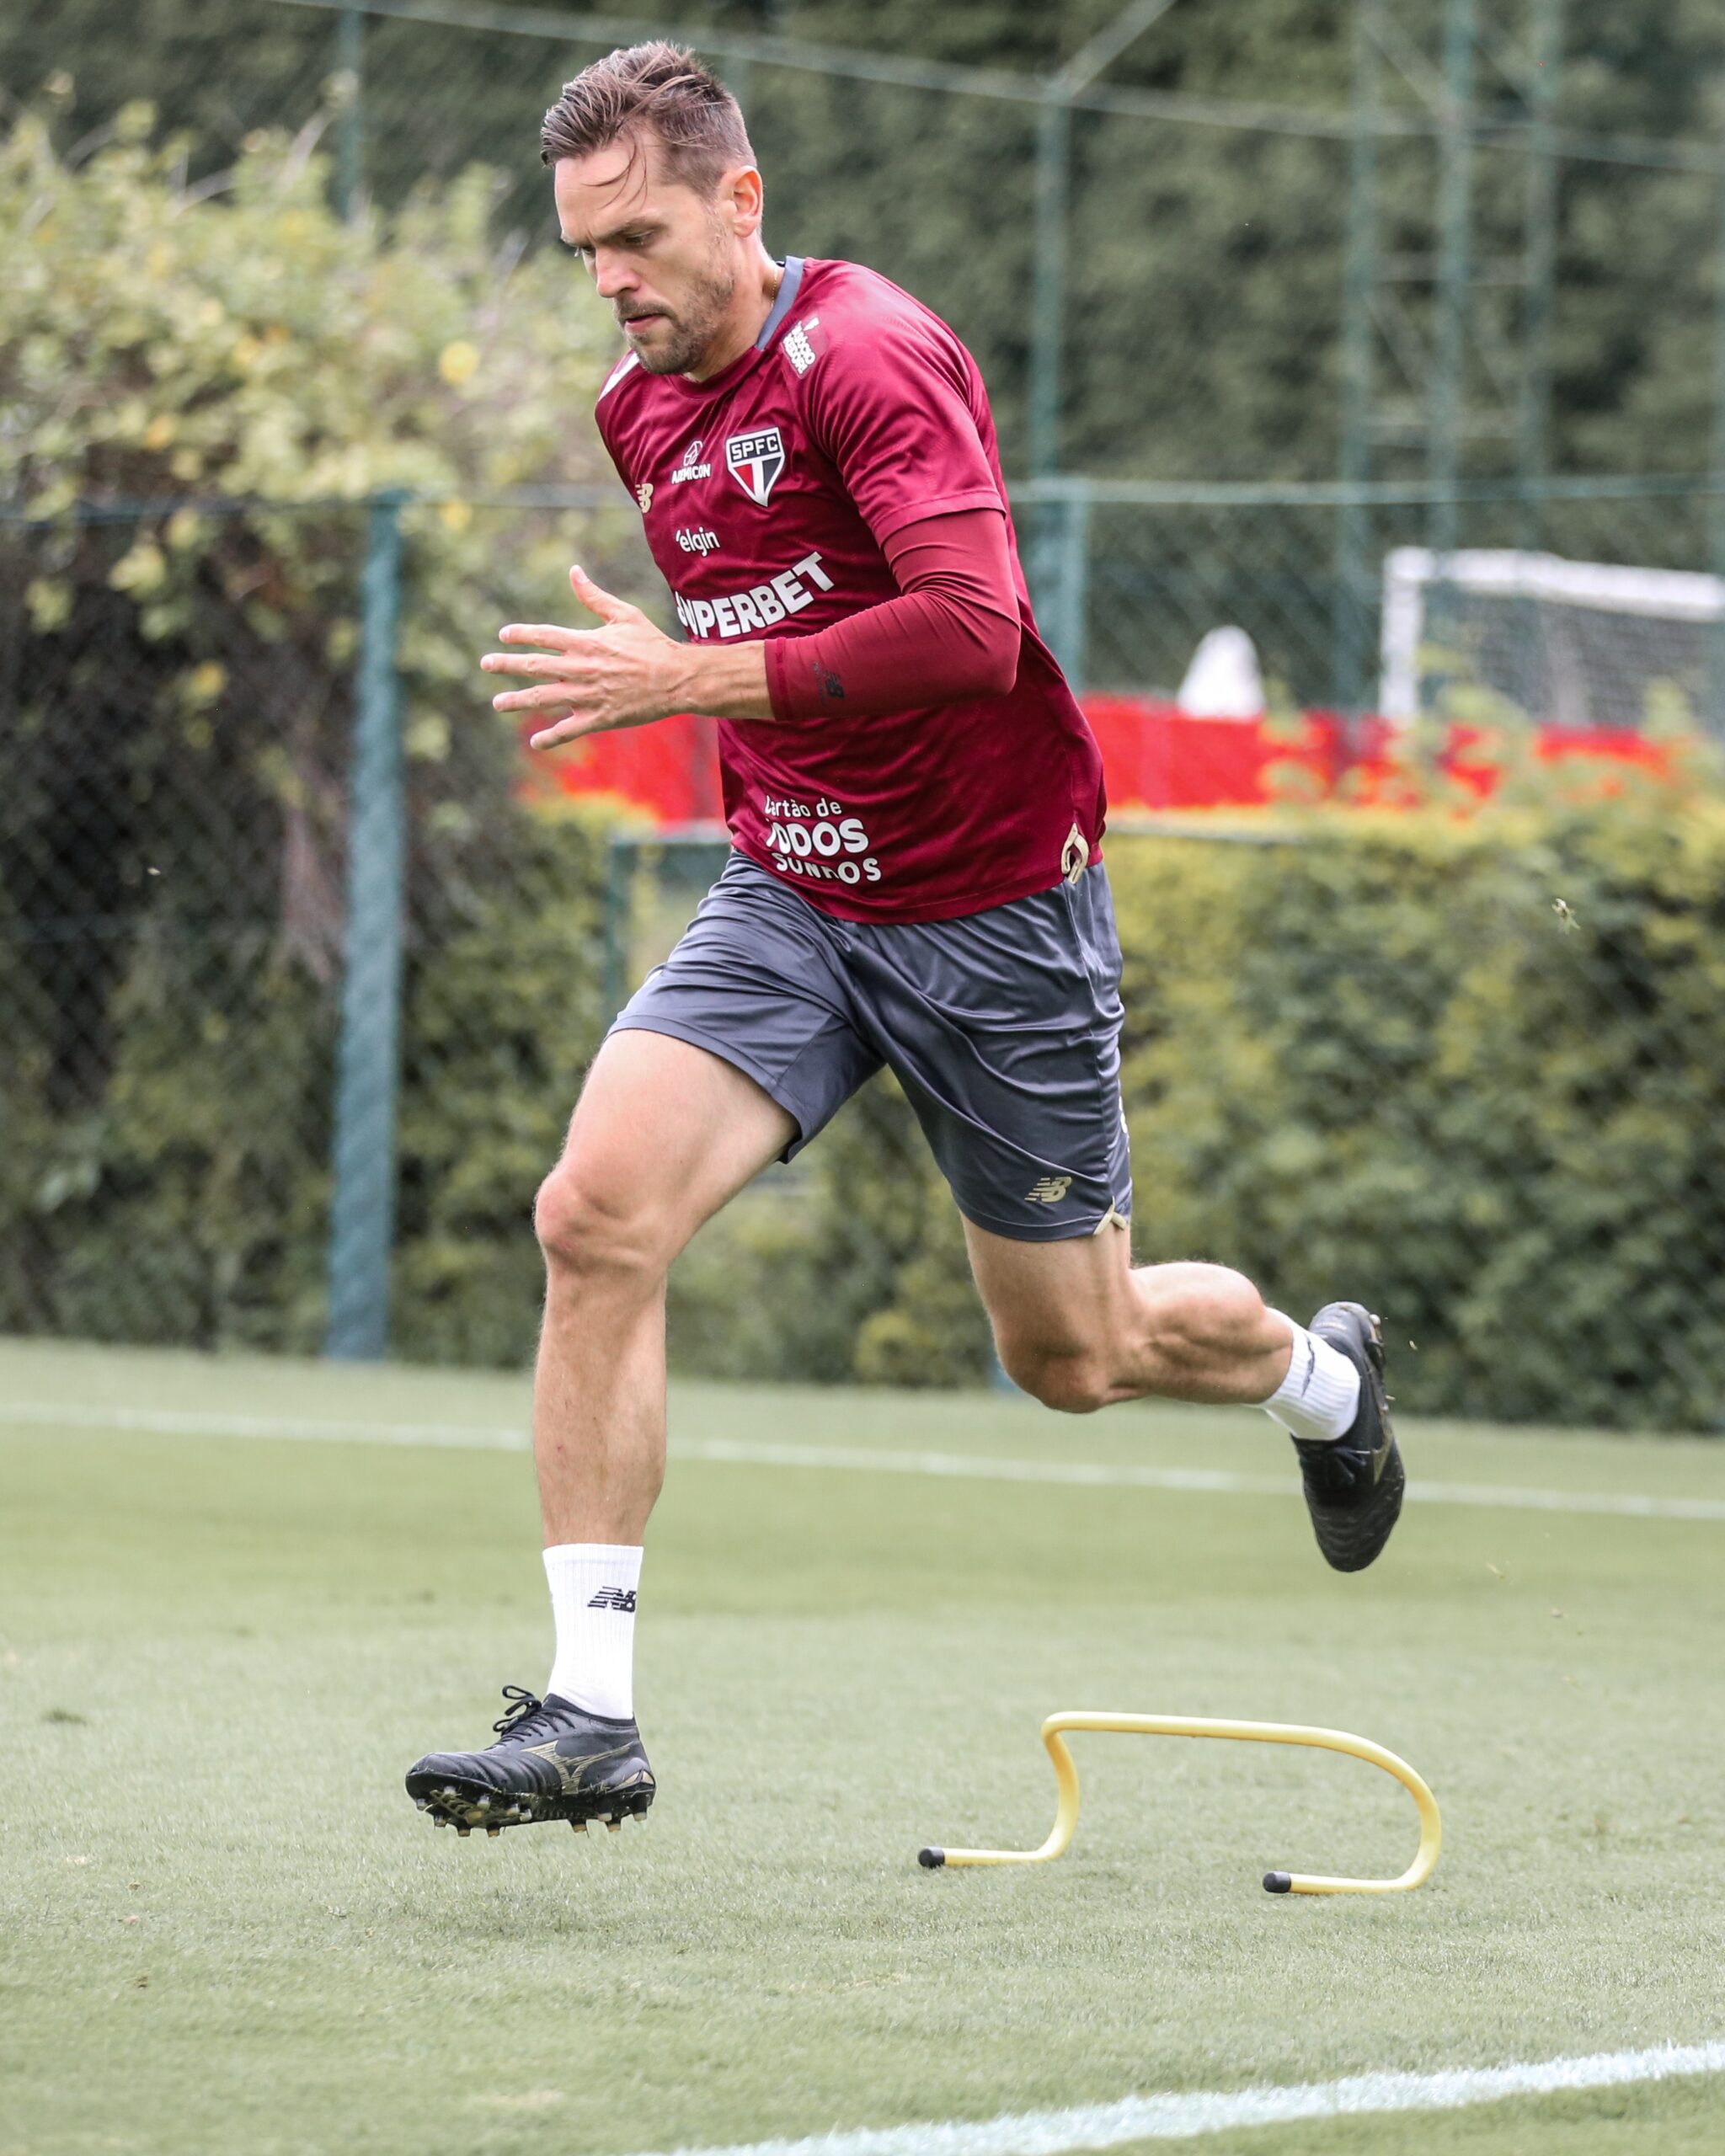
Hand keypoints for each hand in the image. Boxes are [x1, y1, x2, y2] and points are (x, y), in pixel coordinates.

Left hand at [480, 566, 686, 748]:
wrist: (677, 679)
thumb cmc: (653, 645)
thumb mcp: (624, 615)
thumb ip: (594, 597)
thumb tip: (574, 571)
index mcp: (587, 642)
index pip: (545, 636)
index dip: (521, 635)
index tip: (504, 635)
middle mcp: (582, 668)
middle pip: (536, 666)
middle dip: (507, 665)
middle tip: (486, 663)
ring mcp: (589, 695)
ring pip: (545, 698)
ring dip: (518, 700)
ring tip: (498, 703)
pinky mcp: (600, 718)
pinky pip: (570, 729)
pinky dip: (551, 736)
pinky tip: (535, 741)